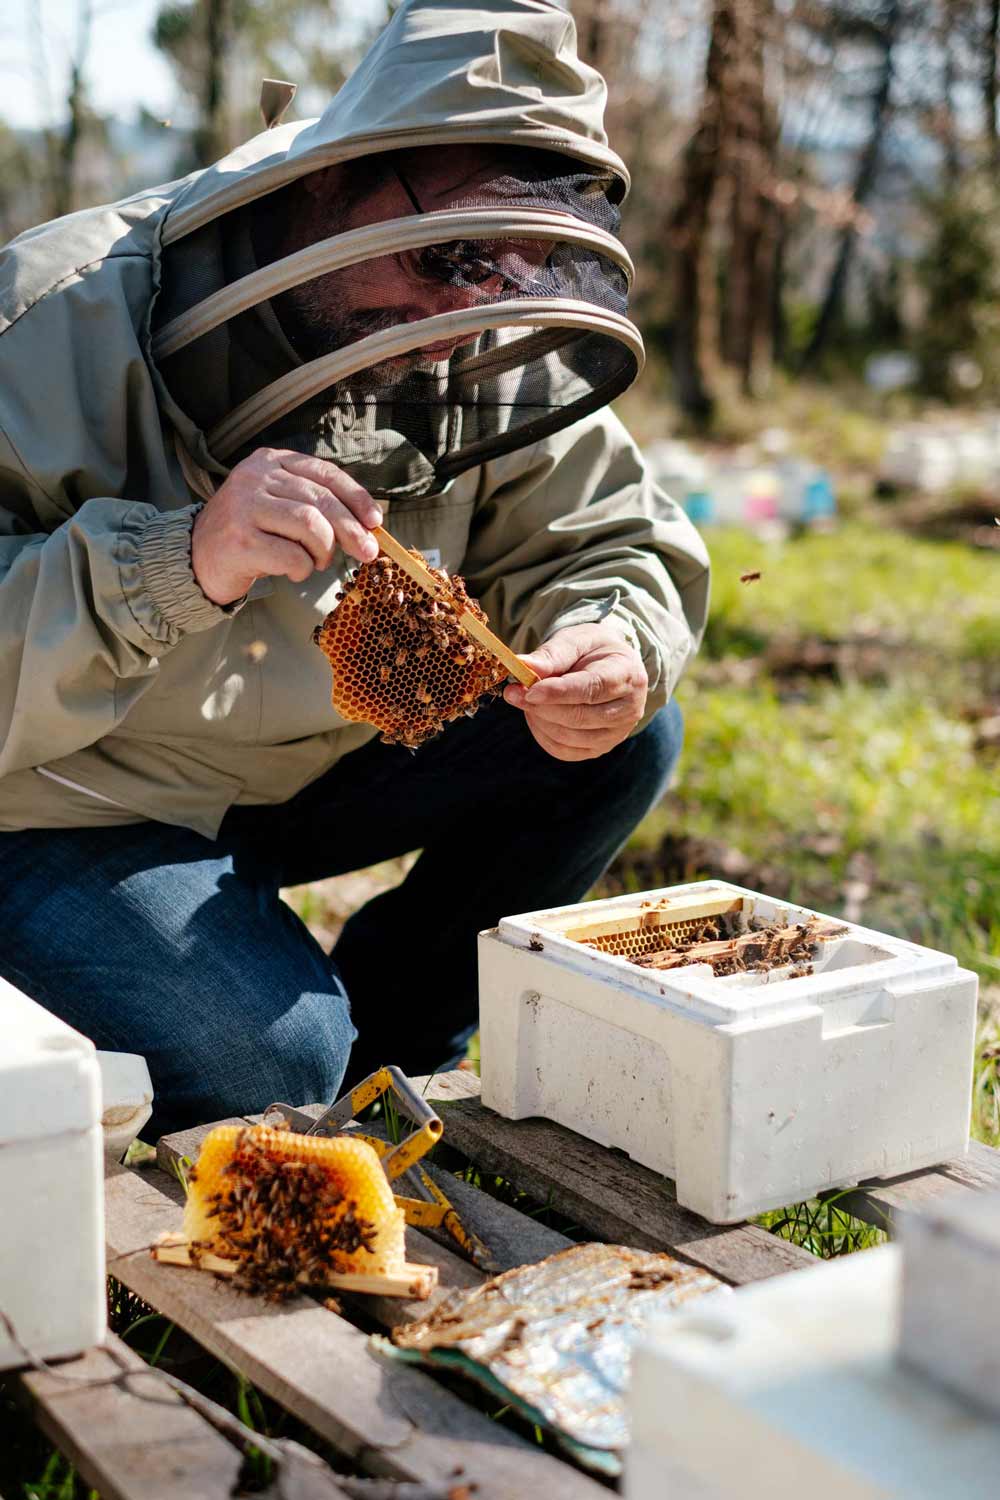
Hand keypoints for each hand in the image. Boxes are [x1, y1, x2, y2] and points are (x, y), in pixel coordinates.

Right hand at [191, 448, 382, 605]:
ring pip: (311, 526)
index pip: (325, 473)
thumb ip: (313, 504)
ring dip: (323, 551)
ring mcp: (244, 507)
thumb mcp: (277, 504)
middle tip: (367, 552)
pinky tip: (293, 572)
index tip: (375, 521)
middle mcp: (255, 477)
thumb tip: (366, 525)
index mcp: (269, 461)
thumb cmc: (249, 533)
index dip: (356, 497)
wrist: (196, 557)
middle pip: (322, 501)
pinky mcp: (240, 541)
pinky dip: (302, 569)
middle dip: (351, 529)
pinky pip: (292, 556)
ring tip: (315, 563)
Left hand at [503, 621, 647, 761]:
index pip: (593, 688)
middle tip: (513, 693)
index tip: (530, 690)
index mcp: (628, 675)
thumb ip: (552, 654)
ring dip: (539, 719)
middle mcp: (629, 709)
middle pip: (580, 716)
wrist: (609, 667)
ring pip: (569, 737)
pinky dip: (542, 734)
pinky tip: (535, 715)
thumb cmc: (592, 650)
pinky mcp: (600, 748)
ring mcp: (616, 733)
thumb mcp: (576, 640)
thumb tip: (523, 665)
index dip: (559, 693)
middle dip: (541, 707)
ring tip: (525, 699)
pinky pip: (564, 751)